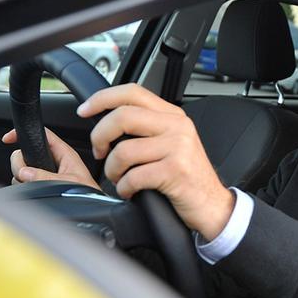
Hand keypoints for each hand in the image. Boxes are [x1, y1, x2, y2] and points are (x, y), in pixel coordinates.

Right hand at [2, 127, 99, 189]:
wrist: (92, 211)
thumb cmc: (88, 196)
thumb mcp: (68, 183)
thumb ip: (46, 176)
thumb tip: (25, 172)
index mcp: (64, 155)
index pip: (42, 135)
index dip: (25, 133)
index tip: (9, 138)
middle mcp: (53, 162)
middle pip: (26, 153)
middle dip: (21, 164)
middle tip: (26, 175)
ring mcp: (45, 173)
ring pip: (23, 168)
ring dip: (22, 177)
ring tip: (34, 186)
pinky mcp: (41, 184)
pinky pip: (23, 180)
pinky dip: (22, 185)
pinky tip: (31, 190)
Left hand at [76, 83, 234, 240]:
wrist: (213, 205)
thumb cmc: (187, 177)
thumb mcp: (171, 143)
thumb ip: (147, 128)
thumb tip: (107, 122)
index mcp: (173, 115)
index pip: (132, 92)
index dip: (102, 99)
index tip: (84, 110)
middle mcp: (177, 126)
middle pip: (123, 116)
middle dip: (100, 136)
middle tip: (99, 152)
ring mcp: (178, 147)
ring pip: (123, 150)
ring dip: (112, 170)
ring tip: (119, 178)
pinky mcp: (175, 171)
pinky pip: (133, 176)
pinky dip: (124, 188)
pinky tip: (131, 191)